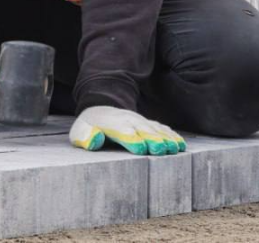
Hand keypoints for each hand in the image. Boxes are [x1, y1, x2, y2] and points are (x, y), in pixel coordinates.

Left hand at [70, 106, 185, 155]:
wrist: (100, 108)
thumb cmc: (89, 128)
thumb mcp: (79, 133)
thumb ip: (84, 137)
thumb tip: (94, 140)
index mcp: (112, 124)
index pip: (123, 131)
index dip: (132, 139)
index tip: (141, 148)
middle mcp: (129, 120)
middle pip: (144, 130)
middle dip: (154, 139)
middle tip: (163, 150)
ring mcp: (141, 121)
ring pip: (156, 129)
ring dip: (166, 138)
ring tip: (176, 148)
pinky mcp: (148, 123)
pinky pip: (162, 128)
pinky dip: (172, 135)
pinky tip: (180, 144)